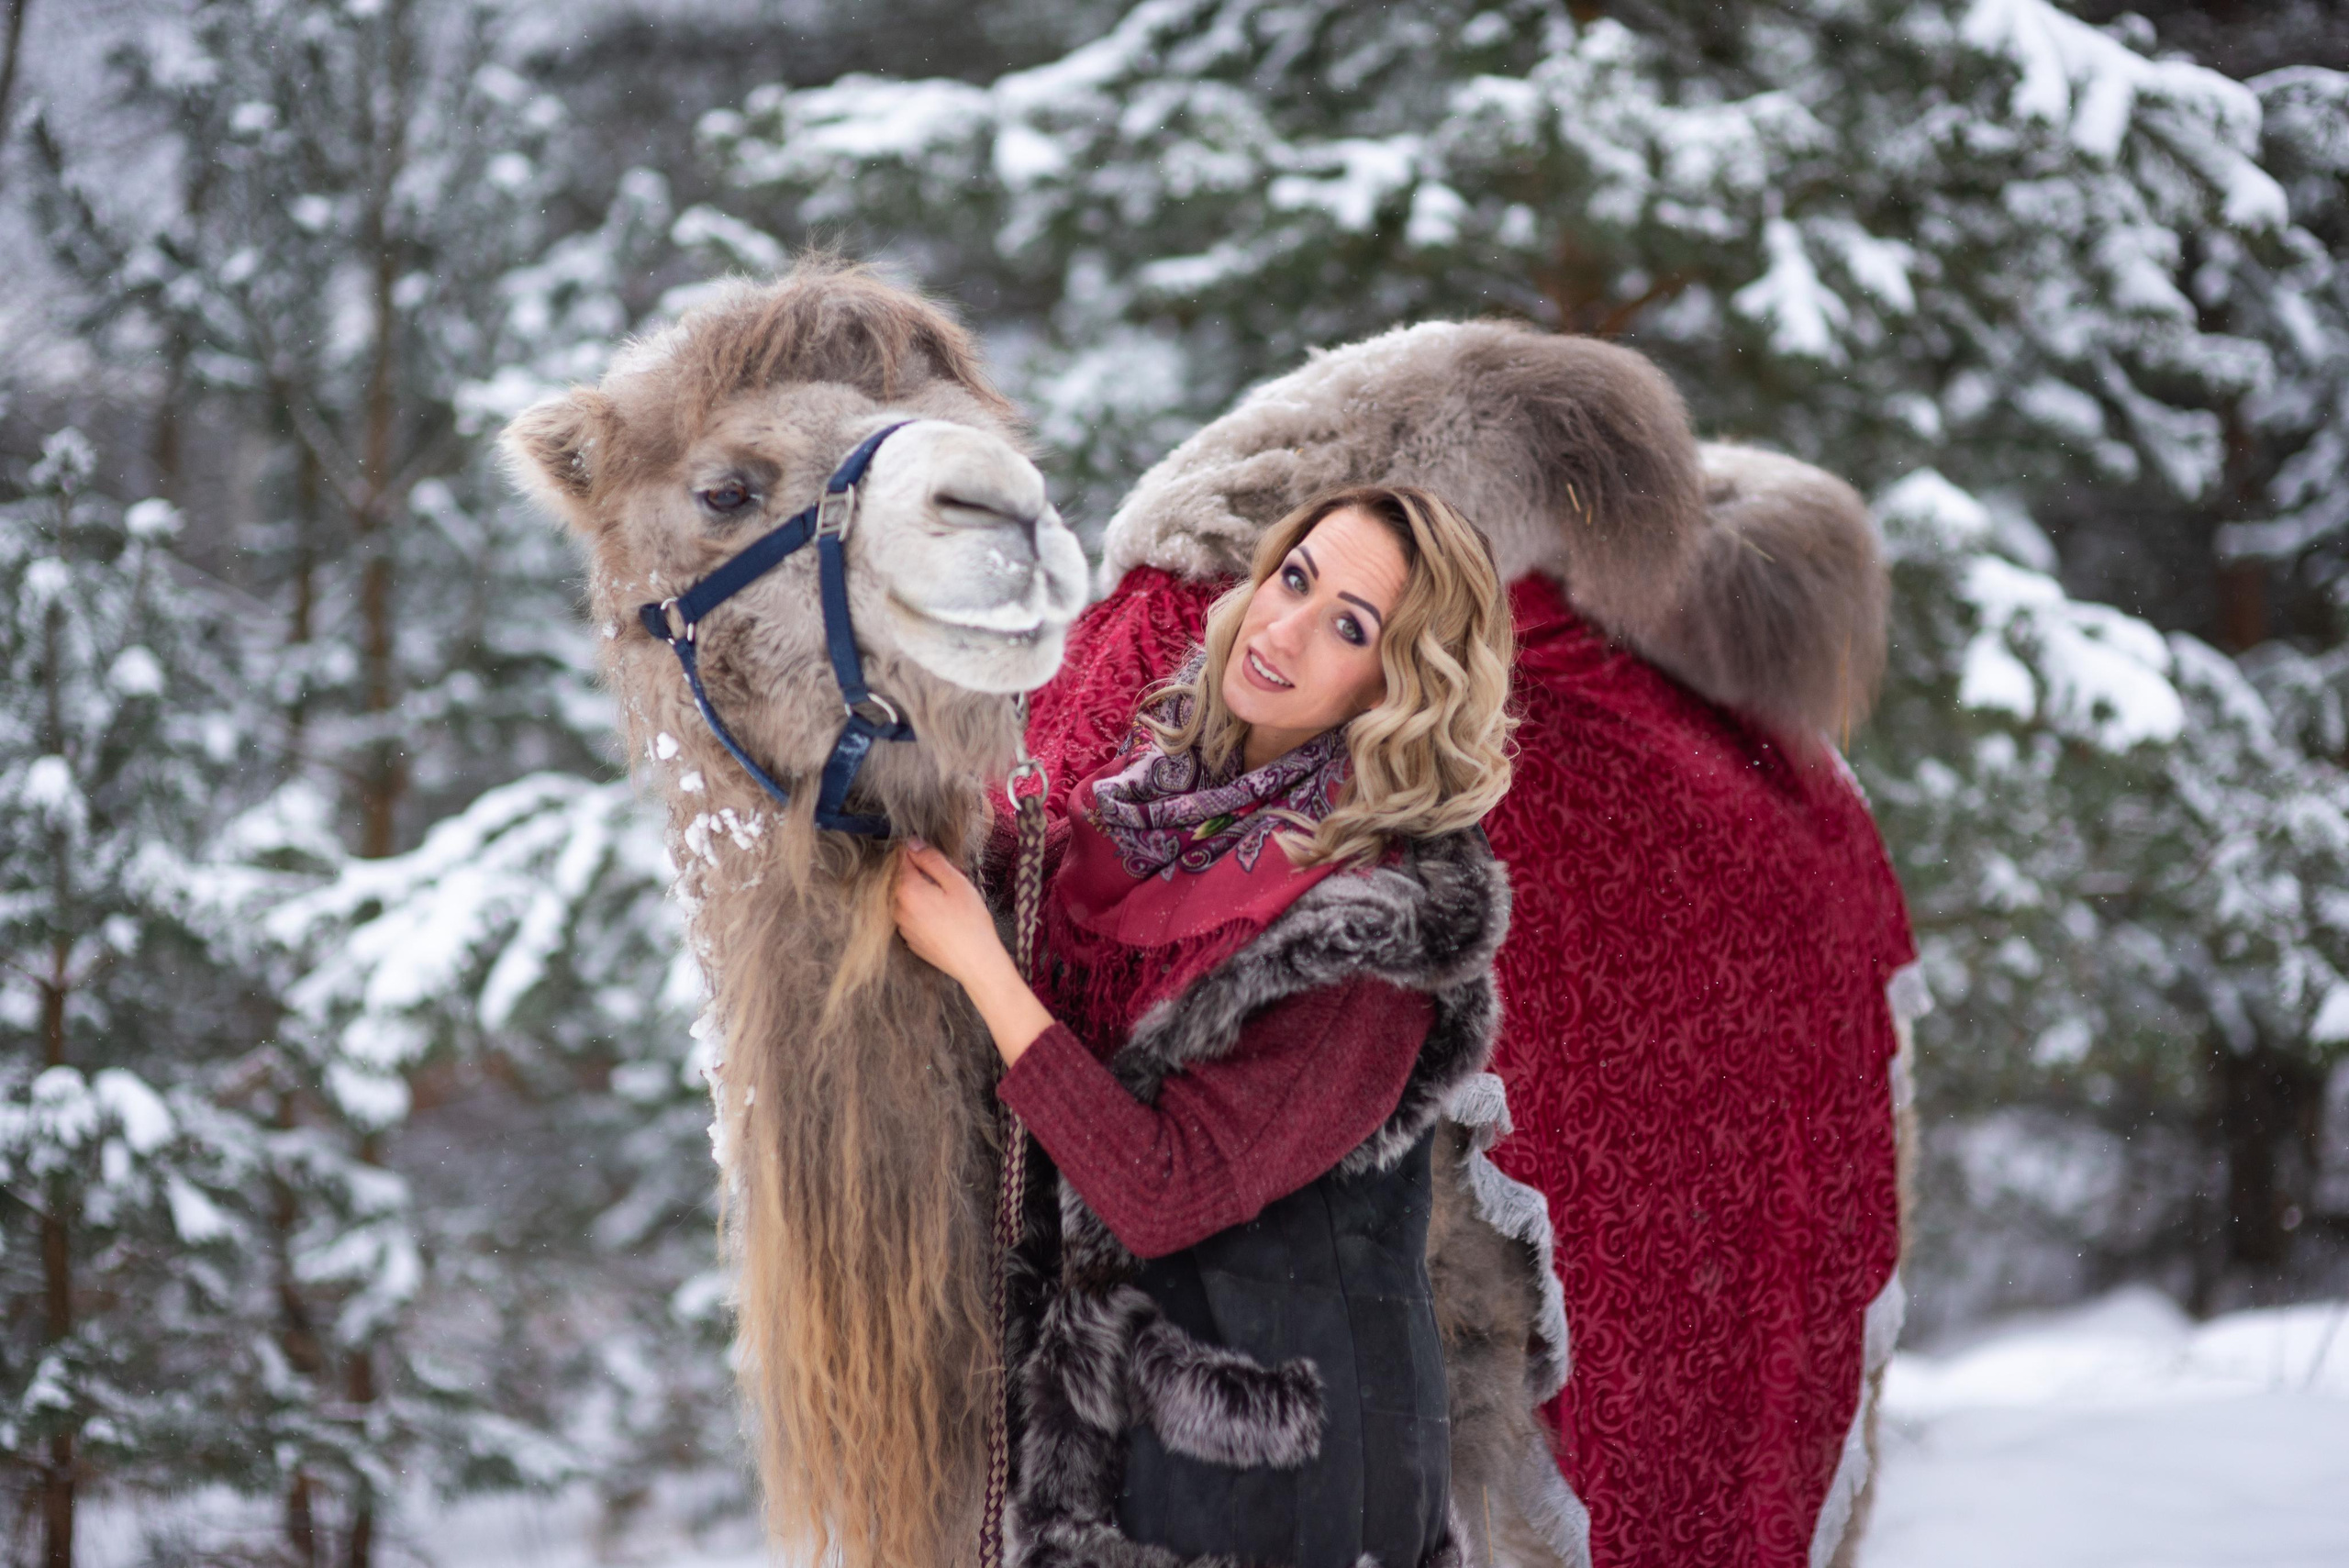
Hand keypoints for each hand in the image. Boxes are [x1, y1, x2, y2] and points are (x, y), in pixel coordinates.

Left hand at [891, 840, 1011, 989]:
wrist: (975, 962)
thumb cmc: (970, 922)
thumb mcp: (956, 882)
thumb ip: (931, 860)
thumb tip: (912, 844)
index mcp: (907, 890)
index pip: (900, 858)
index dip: (915, 851)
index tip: (931, 854)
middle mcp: (897, 908)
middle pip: (900, 878)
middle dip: (917, 872)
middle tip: (942, 876)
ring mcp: (901, 926)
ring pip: (904, 898)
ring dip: (918, 891)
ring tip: (943, 897)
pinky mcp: (908, 939)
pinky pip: (909, 915)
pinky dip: (920, 910)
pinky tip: (940, 915)